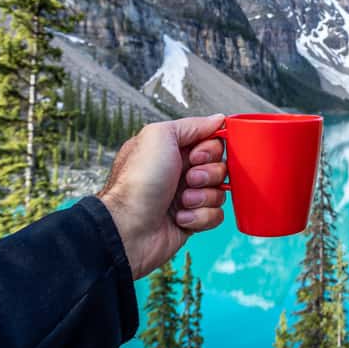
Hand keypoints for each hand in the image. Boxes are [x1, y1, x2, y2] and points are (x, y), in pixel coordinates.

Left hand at [97, 114, 227, 279]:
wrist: (128, 227)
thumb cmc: (138, 182)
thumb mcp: (160, 136)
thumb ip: (192, 125)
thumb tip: (217, 120)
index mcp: (173, 150)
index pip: (211, 142)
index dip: (210, 150)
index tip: (195, 157)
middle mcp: (181, 172)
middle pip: (220, 166)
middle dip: (208, 174)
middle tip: (187, 179)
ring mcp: (188, 197)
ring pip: (220, 192)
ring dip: (203, 197)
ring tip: (181, 202)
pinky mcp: (193, 220)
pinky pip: (216, 215)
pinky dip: (200, 217)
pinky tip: (180, 217)